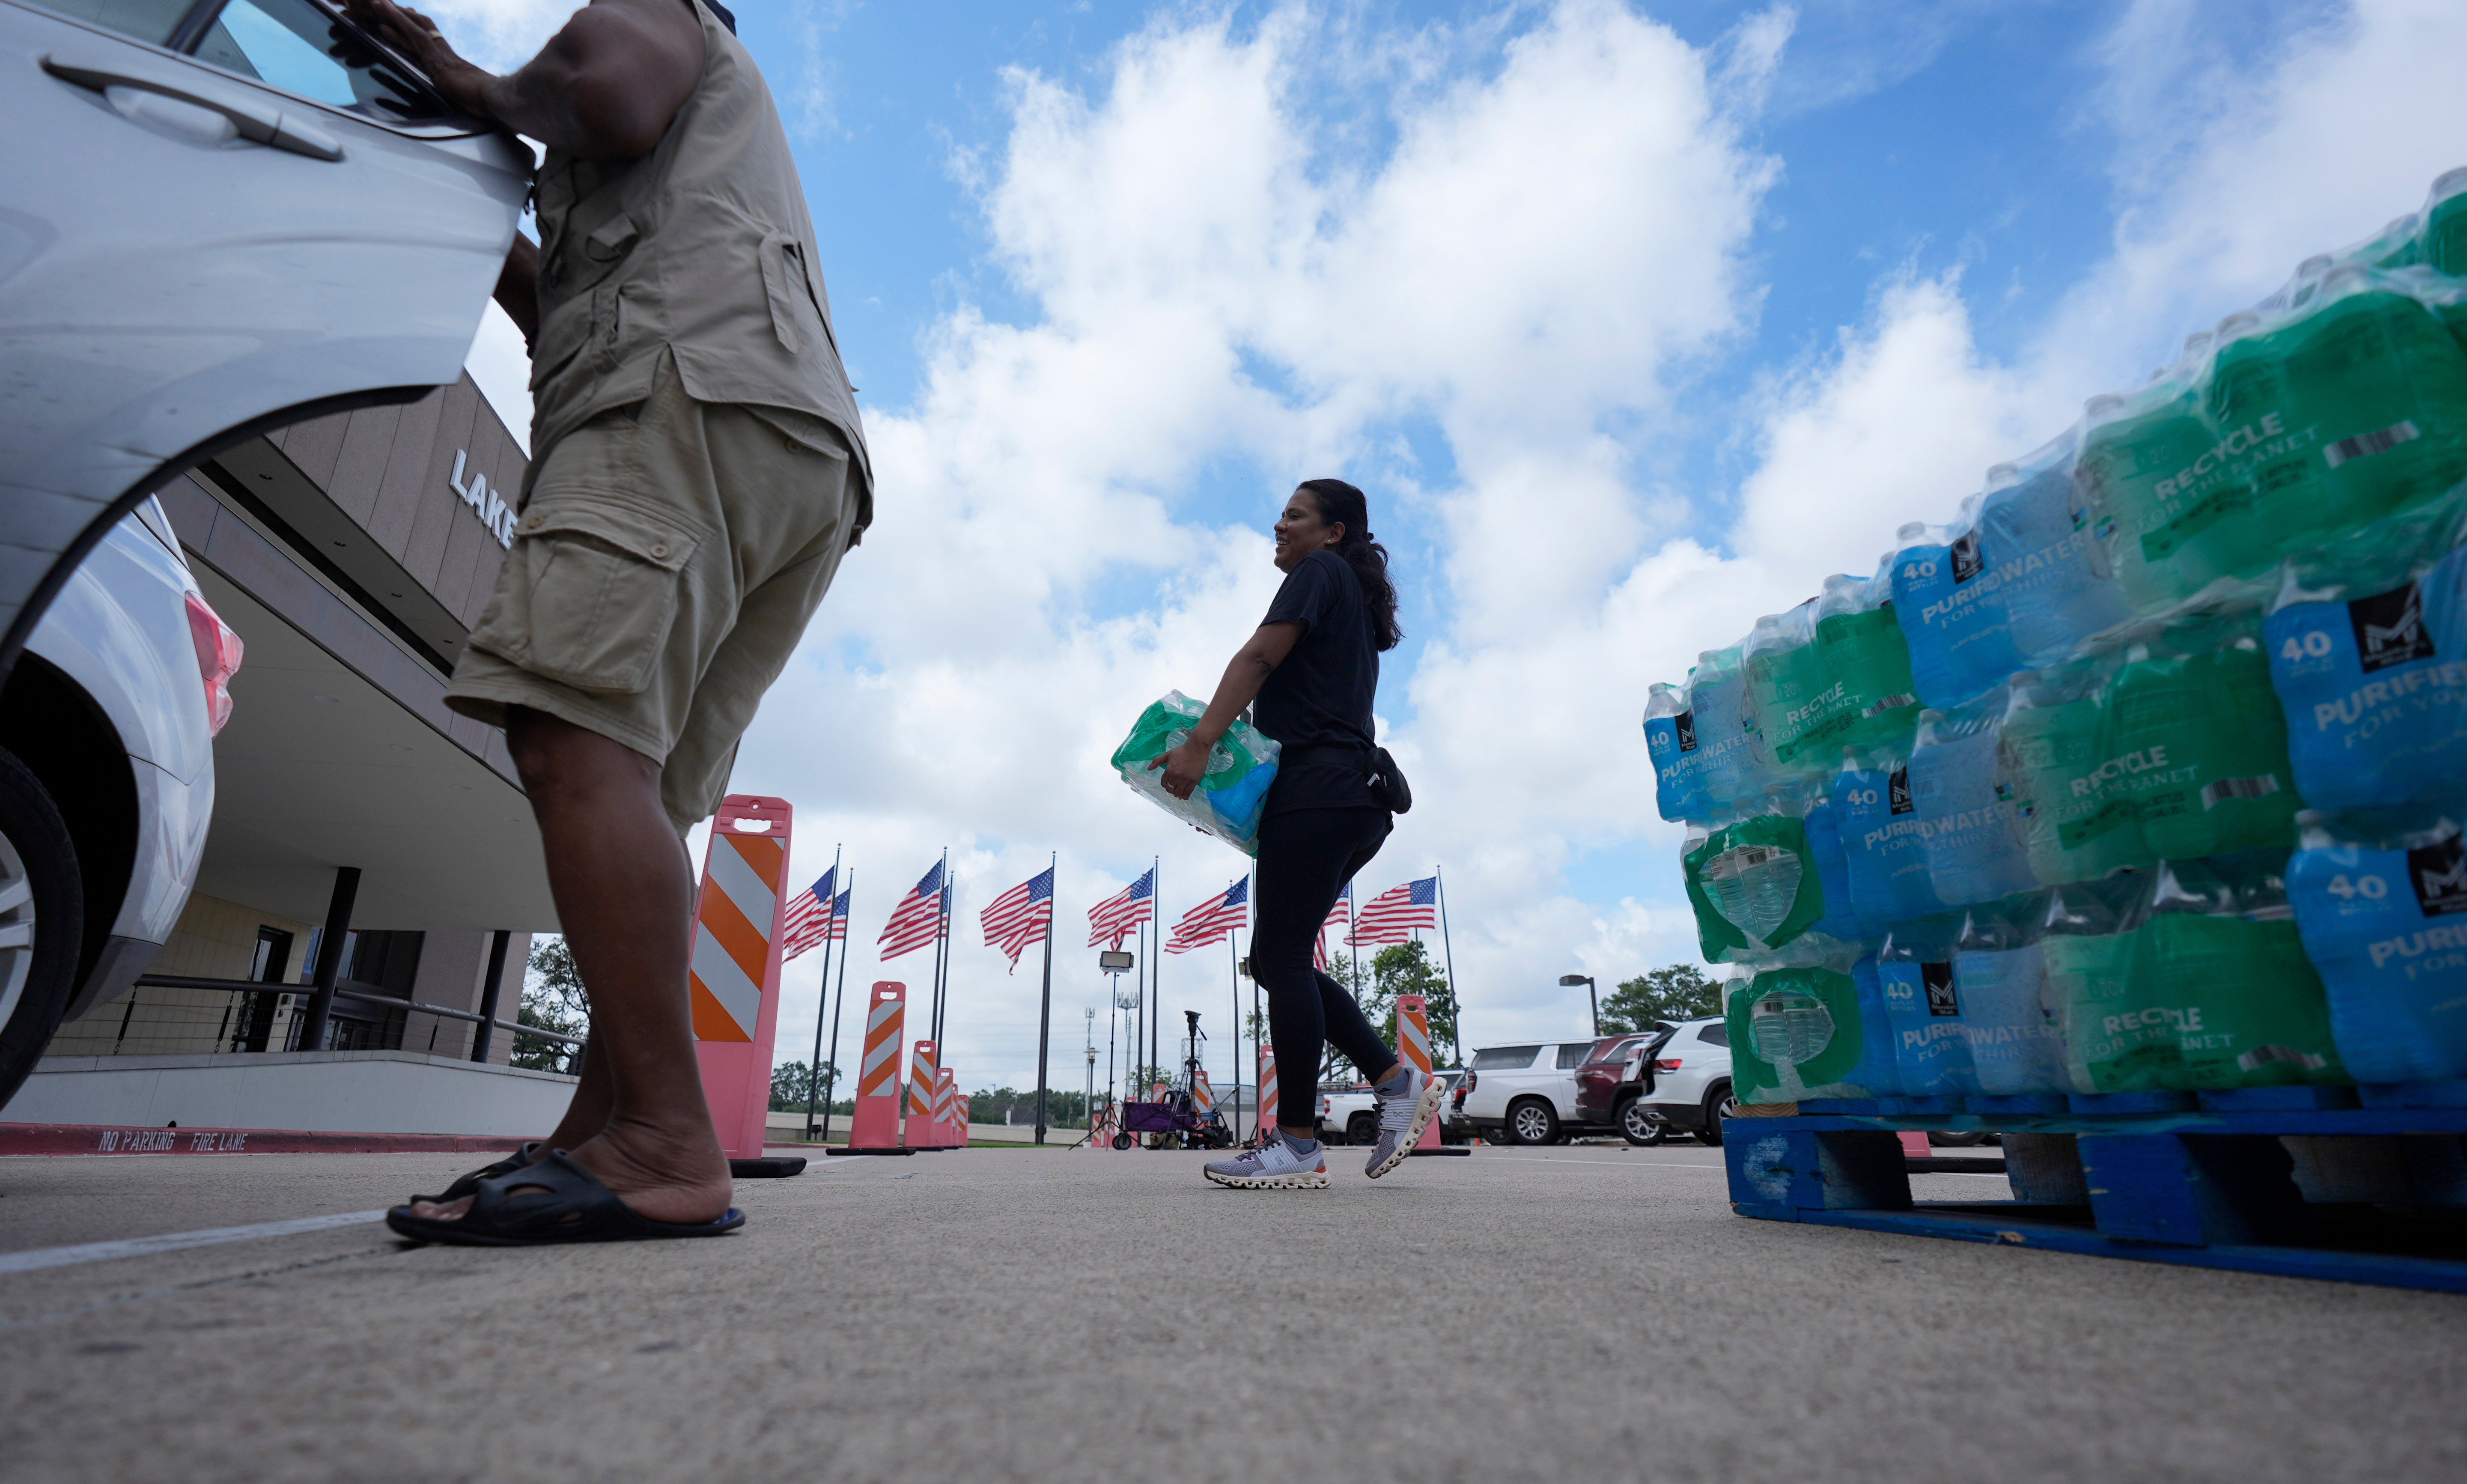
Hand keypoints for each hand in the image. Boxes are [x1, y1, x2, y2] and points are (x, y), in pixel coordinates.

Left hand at [343, 0, 495, 118]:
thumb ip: (473, 98)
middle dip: (402, 15)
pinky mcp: (438, 62)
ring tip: (376, 2)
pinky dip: (399, 25)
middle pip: (421, 28)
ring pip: (414, 28)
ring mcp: (442, 58)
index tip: (406, 14)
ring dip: (394, 15)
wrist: (505, 104)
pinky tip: (384, 19)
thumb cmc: (498, 108)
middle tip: (383, 3)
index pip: (432, 39)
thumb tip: (478, 104)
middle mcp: (446, 56)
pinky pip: (415, 39)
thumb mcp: (478, 103)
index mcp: (454, 65)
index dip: (417, 26)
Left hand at [1147, 736, 1213, 800]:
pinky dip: (1185, 796)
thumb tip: (1149, 769)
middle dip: (1171, 789)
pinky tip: (1184, 796)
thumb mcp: (1168, 754)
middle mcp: (1176, 776)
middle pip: (1171, 789)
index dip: (1165, 784)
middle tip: (1174, 788)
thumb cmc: (1183, 750)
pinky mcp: (1193, 781)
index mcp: (1169, 770)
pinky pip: (1188, 792)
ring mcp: (1185, 779)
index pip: (1164, 783)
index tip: (1168, 784)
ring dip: (1178, 794)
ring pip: (1179, 792)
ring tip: (1179, 793)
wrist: (1197, 748)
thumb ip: (1157, 761)